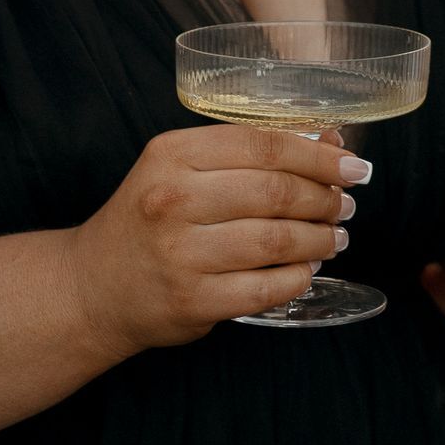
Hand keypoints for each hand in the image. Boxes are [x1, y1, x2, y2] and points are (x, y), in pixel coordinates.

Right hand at [68, 124, 363, 352]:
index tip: (352, 166)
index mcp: (171, 155)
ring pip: (277, 240)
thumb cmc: (147, 220)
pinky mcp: (192, 301)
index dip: (319, 155)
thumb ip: (248, 154)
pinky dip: (298, 278)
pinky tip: (307, 270)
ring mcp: (181, 254)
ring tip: (334, 238)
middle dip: (325, 199)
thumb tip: (331, 143)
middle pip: (276, 191)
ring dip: (319, 239)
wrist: (92, 287)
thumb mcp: (181, 170)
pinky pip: (266, 288)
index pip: (263, 144)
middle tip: (345, 205)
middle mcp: (172, 200)